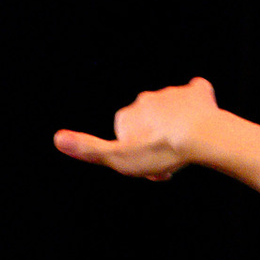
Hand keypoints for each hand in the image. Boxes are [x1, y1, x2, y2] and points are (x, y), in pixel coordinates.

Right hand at [52, 76, 219, 181]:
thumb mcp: (119, 158)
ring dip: (177, 126)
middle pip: (149, 123)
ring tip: (188, 148)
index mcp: (127, 115)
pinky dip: (198, 101)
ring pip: (172, 111)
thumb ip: (88, 149)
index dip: (135, 153)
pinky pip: (195, 92)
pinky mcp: (196, 92)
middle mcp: (146, 98)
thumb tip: (57, 138)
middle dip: (156, 140)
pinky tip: (203, 115)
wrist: (200, 136)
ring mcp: (171, 93)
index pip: (127, 136)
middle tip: (169, 162)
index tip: (147, 167)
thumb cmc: (159, 151)